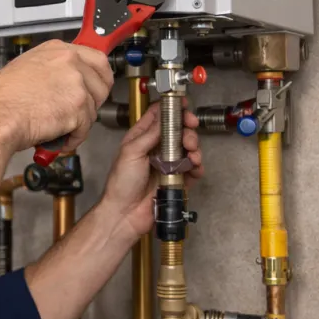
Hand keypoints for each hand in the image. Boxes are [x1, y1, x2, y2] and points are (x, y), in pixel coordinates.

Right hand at [0, 40, 113, 151]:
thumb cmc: (0, 99)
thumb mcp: (27, 69)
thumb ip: (51, 70)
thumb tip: (62, 83)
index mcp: (56, 50)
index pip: (97, 58)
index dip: (99, 77)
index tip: (97, 86)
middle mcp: (69, 61)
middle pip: (102, 82)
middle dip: (93, 102)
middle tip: (77, 113)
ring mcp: (76, 82)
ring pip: (94, 107)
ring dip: (79, 122)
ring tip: (57, 126)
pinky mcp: (78, 105)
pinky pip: (86, 127)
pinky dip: (73, 137)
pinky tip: (57, 136)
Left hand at [99, 99, 201, 237]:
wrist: (125, 213)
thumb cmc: (121, 184)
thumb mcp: (131, 152)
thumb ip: (150, 133)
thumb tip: (163, 116)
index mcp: (141, 138)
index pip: (158, 116)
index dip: (172, 108)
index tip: (183, 105)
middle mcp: (155, 148)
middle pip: (178, 130)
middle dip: (187, 128)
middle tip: (190, 129)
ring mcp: (167, 163)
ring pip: (188, 148)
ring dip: (194, 147)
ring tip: (191, 152)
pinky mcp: (177, 178)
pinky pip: (192, 169)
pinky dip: (197, 166)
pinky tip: (194, 166)